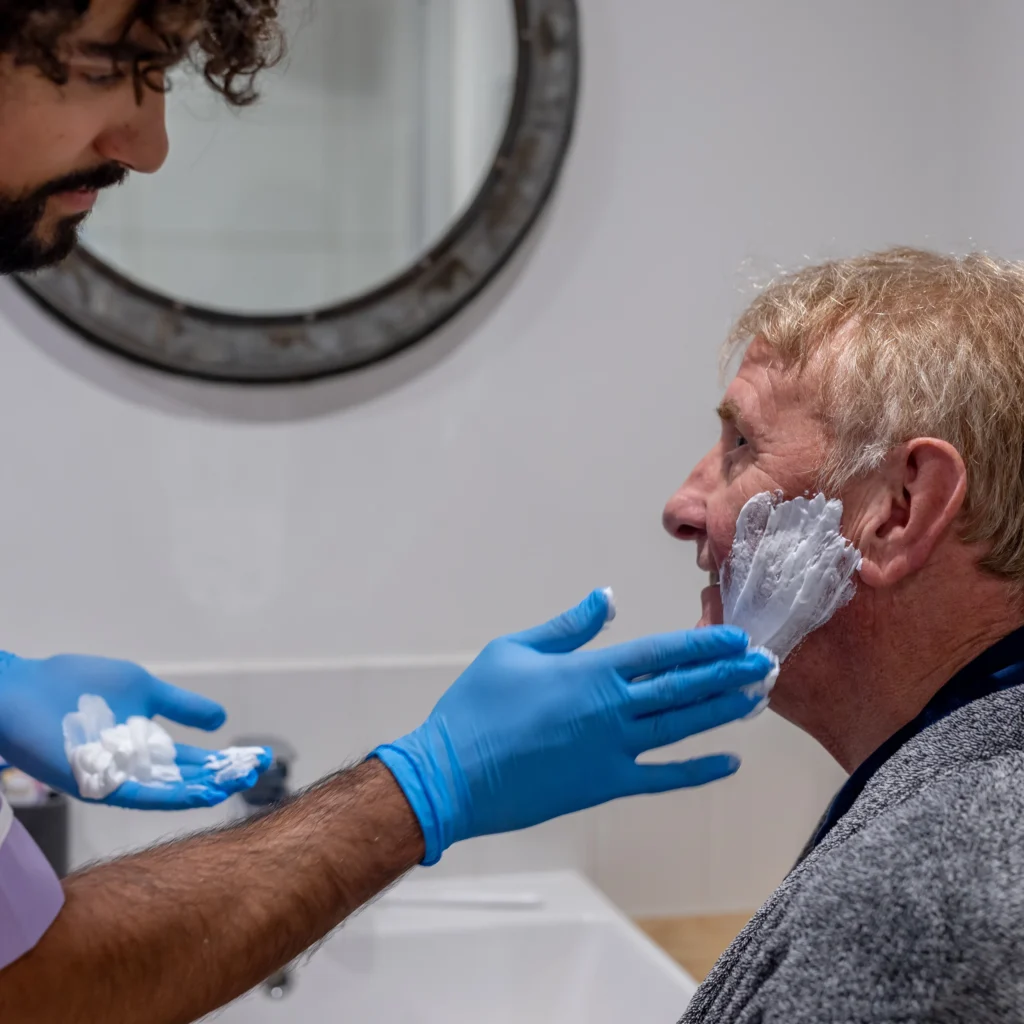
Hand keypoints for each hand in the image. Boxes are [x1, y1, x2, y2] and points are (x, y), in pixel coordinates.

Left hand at [0, 653, 270, 808]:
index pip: (194, 759)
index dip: (227, 759)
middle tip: (257, 770)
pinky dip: (173, 796)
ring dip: (205, 789)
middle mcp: (135, 767)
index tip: (259, 756)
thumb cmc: (75, 685)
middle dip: (224, 776)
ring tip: (237, 784)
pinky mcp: (97, 785)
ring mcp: (117, 778)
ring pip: (169, 790)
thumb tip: (220, 721)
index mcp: (145, 745)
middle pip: (188, 777)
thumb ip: (180, 706)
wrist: (22, 691)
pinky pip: (140, 796)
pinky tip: (201, 792)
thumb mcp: (142, 688)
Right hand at [373, 589, 772, 864]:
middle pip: (684, 688)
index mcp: (590, 672)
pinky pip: (663, 778)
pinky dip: (698, 771)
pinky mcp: (604, 786)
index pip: (662, 653)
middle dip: (728, 674)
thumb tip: (607, 597)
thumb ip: (569, 626)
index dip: (704, 644)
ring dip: (723, 712)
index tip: (737, 638)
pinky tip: (728, 762)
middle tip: (767, 665)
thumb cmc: (477, 707)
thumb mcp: (515, 650)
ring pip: (682, 728)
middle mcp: (611, 710)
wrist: (451, 775)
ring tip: (757, 699)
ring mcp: (612, 751)